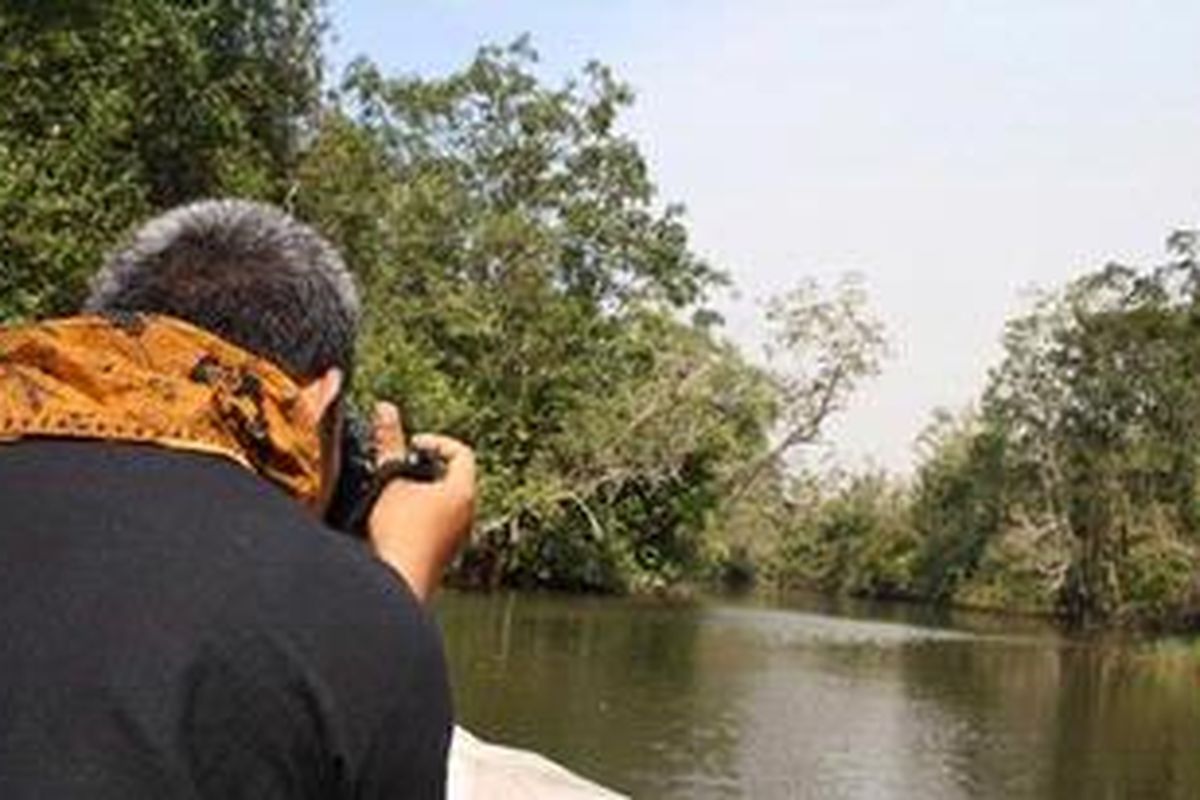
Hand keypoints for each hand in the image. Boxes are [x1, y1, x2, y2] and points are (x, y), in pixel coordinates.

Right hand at [367, 402, 475, 601]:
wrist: (397, 582)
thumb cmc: (398, 531)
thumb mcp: (391, 480)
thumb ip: (390, 443)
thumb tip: (386, 407)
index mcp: (464, 491)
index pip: (461, 452)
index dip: (436, 442)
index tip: (411, 445)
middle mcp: (469, 513)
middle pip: (455, 477)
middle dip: (427, 468)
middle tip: (402, 468)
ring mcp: (459, 536)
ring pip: (446, 502)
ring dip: (422, 493)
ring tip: (395, 495)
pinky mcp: (445, 554)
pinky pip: (439, 524)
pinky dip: (420, 514)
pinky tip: (395, 520)